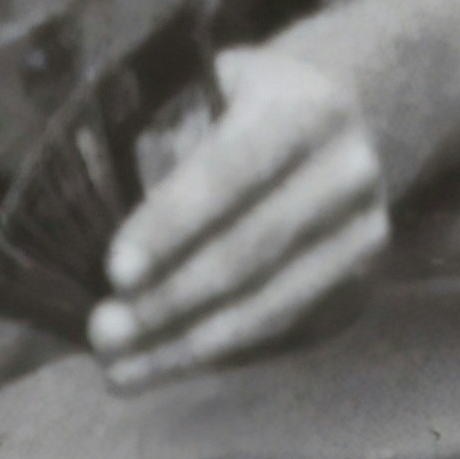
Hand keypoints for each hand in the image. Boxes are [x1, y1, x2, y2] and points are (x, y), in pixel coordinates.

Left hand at [94, 44, 396, 386]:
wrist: (346, 120)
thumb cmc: (248, 101)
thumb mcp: (211, 87)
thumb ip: (166, 133)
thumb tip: (97, 209)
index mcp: (304, 110)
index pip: (230, 174)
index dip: (171, 226)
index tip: (115, 273)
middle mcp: (346, 175)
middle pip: (249, 253)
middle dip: (169, 302)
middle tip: (103, 333)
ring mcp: (362, 236)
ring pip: (269, 307)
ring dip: (188, 346)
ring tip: (121, 371)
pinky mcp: (362, 285)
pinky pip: (285, 333)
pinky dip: (221, 355)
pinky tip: (166, 366)